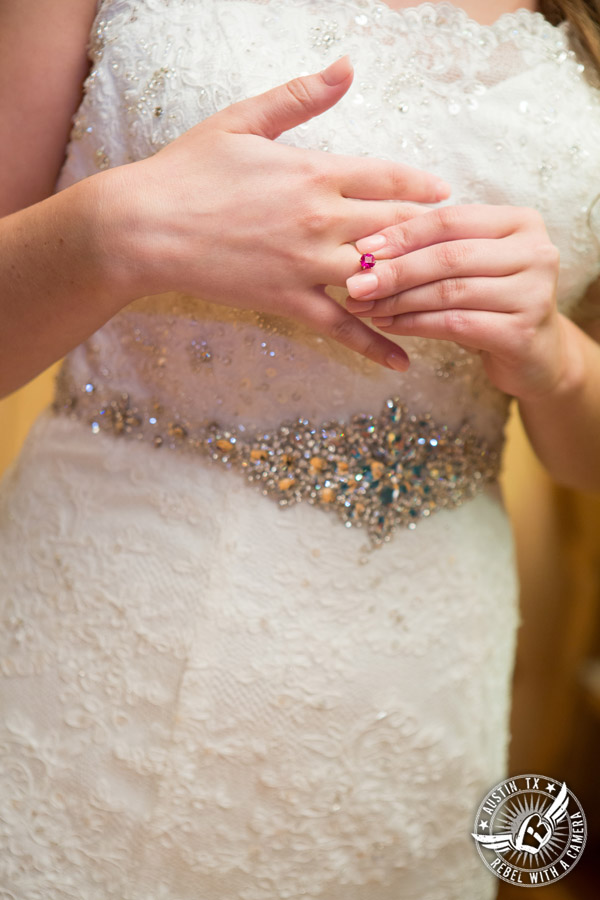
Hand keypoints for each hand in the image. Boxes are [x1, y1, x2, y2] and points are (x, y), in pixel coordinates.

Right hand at [112, 54, 448, 370]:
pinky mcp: (290, 302)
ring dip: (414, 283)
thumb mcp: (243, 120)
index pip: (390, 178)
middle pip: (398, 227)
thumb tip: (347, 65)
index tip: (445, 193)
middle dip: (429, 234)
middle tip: (454, 243)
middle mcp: (323, 221)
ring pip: (382, 276)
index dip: (423, 186)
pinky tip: (404, 361)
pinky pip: (344, 328)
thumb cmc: (189, 170)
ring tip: (441, 291)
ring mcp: (309, 266)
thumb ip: (301, 96)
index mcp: (316, 172)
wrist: (145, 228)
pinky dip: (376, 344)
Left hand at [345, 204, 568, 399]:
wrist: (535, 354)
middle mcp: (536, 252)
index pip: (451, 220)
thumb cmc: (491, 302)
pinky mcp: (521, 333)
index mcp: (521, 222)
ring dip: (399, 300)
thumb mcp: (469, 267)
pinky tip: (388, 325)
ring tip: (366, 307)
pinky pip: (455, 324)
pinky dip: (415, 324)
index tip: (363, 249)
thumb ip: (434, 250)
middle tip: (356, 284)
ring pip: (449, 292)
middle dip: (396, 271)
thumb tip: (367, 250)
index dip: (404, 233)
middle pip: (449, 256)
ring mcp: (534, 293)